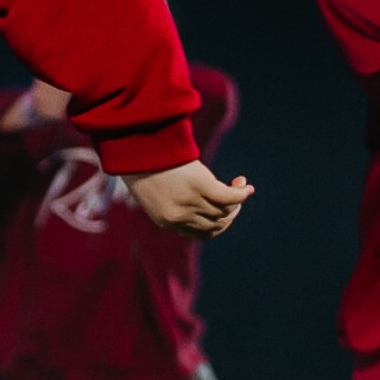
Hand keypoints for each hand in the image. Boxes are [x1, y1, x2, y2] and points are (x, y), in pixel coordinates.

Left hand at [123, 160, 253, 234]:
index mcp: (166, 221)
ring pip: (224, 211)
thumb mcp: (151, 189)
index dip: (217, 224)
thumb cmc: (141, 163)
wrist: (134, 146)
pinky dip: (240, 193)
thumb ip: (169, 201)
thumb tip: (192, 201)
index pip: (201, 233)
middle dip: (231, 213)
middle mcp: (179, 217)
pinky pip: (228, 196)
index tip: (224, 211)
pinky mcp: (200, 185)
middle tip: (235, 198)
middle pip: (216, 224)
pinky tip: (246, 186)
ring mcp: (190, 202)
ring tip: (240, 185)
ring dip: (237, 202)